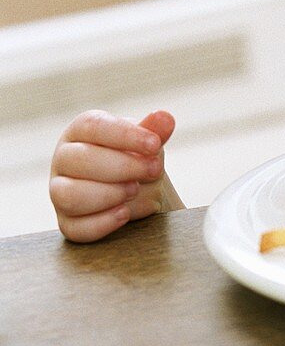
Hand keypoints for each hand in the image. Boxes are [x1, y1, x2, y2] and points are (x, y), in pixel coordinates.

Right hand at [49, 109, 178, 242]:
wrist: (140, 191)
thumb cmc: (138, 158)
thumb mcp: (147, 142)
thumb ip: (154, 131)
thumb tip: (165, 117)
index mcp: (82, 131)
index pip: (93, 126)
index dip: (125, 135)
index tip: (155, 145)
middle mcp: (64, 159)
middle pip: (80, 160)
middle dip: (123, 166)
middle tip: (153, 170)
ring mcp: (60, 192)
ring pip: (69, 195)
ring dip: (109, 194)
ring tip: (136, 189)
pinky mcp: (67, 222)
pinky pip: (75, 228)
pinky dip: (103, 222)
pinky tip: (125, 213)